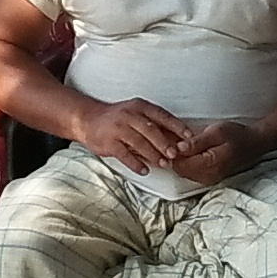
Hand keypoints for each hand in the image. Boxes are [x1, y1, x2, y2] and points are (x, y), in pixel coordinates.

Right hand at [78, 97, 192, 173]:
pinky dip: (136, 164)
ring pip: (139, 143)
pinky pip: (125, 155)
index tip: (188, 137)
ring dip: (153, 155)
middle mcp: (129, 115)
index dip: (177, 126)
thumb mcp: (136, 114)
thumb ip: (154, 124)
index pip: (162, 115)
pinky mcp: (108, 142)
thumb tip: (177, 139)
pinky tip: (145, 171)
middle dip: (165, 143)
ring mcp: (118, 128)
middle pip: (151, 130)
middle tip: (175, 155)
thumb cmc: (117, 118)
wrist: (88, 119)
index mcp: (139, 106)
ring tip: (163, 165)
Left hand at [168, 119, 262, 186]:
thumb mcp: (216, 132)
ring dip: (182, 160)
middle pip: (180, 169)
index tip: (176, 139)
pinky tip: (193, 152)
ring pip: (184, 172)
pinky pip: (191, 173)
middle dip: (176, 156)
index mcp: (209, 165)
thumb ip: (196, 142)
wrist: (252, 143)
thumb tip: (178, 148)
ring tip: (188, 144)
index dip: (174, 151)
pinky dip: (188, 163)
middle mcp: (208, 176)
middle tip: (180, 140)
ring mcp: (208, 179)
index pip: (180, 163)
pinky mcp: (209, 178)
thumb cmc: (236, 135)